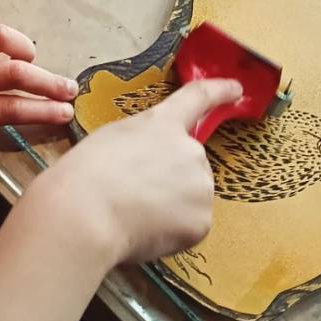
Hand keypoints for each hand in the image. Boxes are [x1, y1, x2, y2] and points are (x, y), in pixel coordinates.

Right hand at [36, 80, 240, 266]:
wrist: (85, 214)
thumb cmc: (86, 175)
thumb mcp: (112, 138)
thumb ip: (144, 142)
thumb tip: (153, 163)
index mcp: (163, 124)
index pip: (198, 98)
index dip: (219, 91)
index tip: (235, 89)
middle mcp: (191, 150)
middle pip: (189, 163)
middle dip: (170, 177)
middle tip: (135, 191)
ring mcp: (201, 186)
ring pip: (191, 197)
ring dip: (171, 205)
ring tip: (133, 212)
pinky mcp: (203, 221)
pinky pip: (190, 226)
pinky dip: (172, 230)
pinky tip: (144, 229)